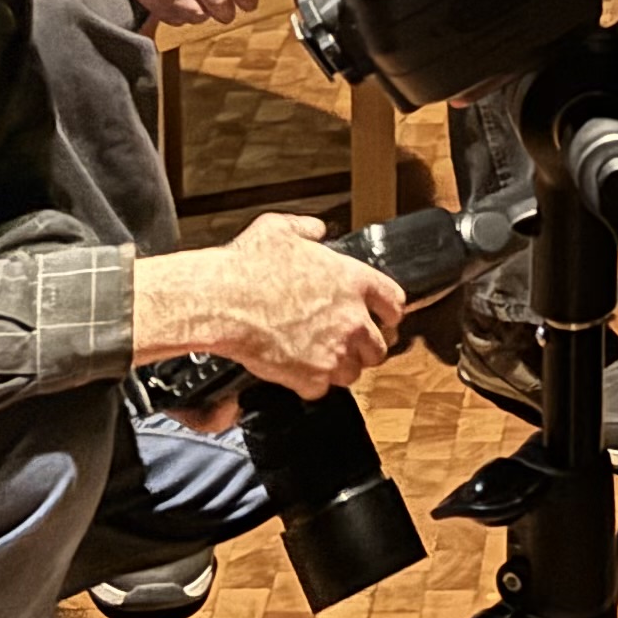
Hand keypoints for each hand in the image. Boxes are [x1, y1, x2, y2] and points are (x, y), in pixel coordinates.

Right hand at [133, 213, 403, 396]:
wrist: (222, 301)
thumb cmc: (248, 266)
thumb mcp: (280, 229)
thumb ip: (306, 229)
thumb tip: (316, 230)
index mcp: (353, 281)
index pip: (395, 302)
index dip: (389, 312)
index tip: (383, 317)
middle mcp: (351, 318)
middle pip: (380, 346)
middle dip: (366, 347)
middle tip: (351, 344)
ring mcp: (333, 351)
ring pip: (354, 373)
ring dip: (341, 367)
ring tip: (322, 358)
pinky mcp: (311, 376)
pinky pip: (321, 389)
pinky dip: (311, 383)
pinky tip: (297, 369)